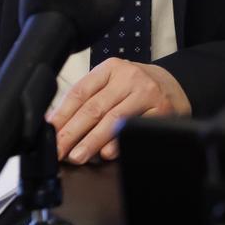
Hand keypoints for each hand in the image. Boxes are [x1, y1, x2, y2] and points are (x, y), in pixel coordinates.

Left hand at [46, 59, 189, 163]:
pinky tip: (107, 153)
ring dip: (92, 141)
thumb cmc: (135, 88)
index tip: (50, 133)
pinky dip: (120, 142)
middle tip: (59, 151)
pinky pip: (137, 128)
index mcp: (110, 68)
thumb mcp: (111, 84)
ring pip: (114, 119)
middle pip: (94, 108)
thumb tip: (56, 125)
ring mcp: (147, 93)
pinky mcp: (162, 110)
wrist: (174, 86)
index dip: (62, 115)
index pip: (80, 92)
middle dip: (72, 133)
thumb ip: (87, 100)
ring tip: (77, 156)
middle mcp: (129, 77)